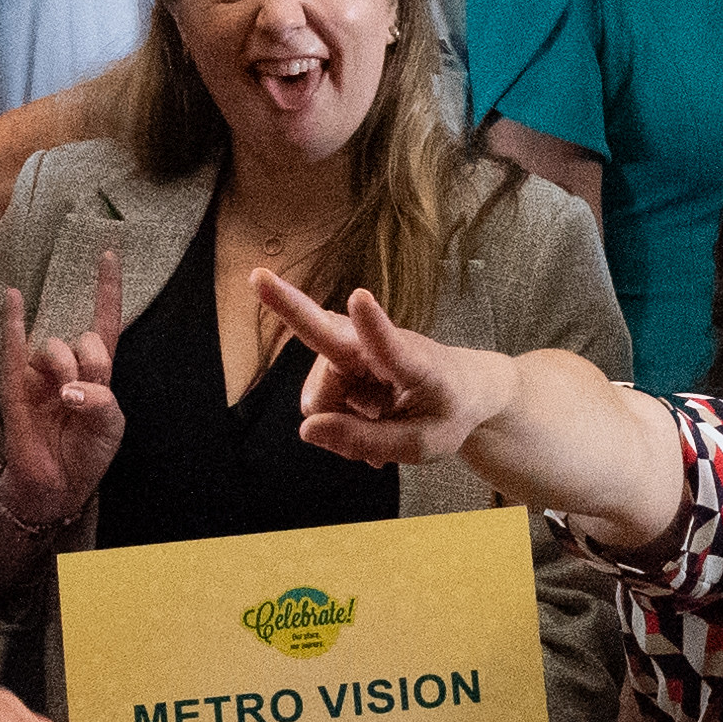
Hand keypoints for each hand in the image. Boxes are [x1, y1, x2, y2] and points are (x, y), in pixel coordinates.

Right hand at [0, 248, 126, 532]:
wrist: (56, 487)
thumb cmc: (85, 454)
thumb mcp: (110, 428)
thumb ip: (102, 401)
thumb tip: (70, 390)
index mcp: (97, 375)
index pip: (106, 324)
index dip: (108, 290)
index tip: (109, 253)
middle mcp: (69, 368)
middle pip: (84, 338)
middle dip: (91, 360)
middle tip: (84, 396)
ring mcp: (41, 376)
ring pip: (55, 346)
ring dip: (65, 367)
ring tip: (64, 399)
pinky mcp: (16, 389)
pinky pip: (12, 350)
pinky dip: (12, 322)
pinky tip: (13, 297)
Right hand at [262, 274, 504, 468]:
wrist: (465, 391)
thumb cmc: (449, 412)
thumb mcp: (421, 445)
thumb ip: (366, 441)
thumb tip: (307, 429)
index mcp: (413, 362)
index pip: (392, 344)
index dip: (372, 325)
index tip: (360, 298)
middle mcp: (377, 346)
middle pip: (324, 338)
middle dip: (290, 310)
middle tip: (257, 275)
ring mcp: (356, 348)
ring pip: (318, 396)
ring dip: (338, 419)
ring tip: (379, 425)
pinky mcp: (342, 359)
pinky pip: (321, 401)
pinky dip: (338, 419)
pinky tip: (368, 421)